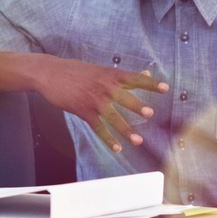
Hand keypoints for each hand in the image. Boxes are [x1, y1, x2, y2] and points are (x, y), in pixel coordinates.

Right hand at [32, 56, 167, 151]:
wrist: (50, 73)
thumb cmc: (76, 71)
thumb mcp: (100, 69)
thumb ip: (122, 75)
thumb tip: (145, 73)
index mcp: (110, 74)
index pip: (135, 78)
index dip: (151, 83)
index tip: (166, 88)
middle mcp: (104, 87)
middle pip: (125, 98)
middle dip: (137, 107)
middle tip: (150, 114)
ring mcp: (94, 100)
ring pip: (113, 117)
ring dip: (125, 130)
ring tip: (138, 140)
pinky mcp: (83, 111)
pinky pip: (98, 127)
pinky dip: (108, 138)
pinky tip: (116, 147)